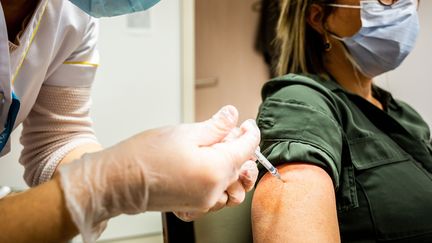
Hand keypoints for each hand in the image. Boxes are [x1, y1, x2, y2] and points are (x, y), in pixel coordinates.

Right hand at [58, 105, 259, 240]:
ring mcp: (204, 203)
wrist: (118, 181)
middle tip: (232, 135)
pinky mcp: (194, 208)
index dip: (250, 132)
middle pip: (243, 170)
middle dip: (242, 150)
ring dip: (234, 171)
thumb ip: (215, 126)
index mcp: (215, 169)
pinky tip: (209, 171)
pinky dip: (220, 186)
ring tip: (221, 153)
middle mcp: (214, 191)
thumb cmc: (145, 156)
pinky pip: (216, 200)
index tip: (247, 124)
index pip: (247, 148)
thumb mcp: (184, 132)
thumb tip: (232, 115)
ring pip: (234, 189)